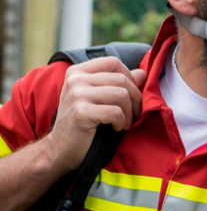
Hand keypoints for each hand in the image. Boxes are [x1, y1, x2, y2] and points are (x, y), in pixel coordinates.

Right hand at [45, 57, 146, 173]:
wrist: (60, 148)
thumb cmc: (83, 121)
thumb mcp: (99, 97)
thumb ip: (118, 83)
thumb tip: (142, 72)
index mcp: (77, 71)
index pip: (113, 62)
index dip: (129, 76)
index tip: (131, 95)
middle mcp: (75, 79)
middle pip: (121, 79)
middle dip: (135, 98)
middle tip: (135, 113)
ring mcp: (76, 95)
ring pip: (121, 95)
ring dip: (130, 112)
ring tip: (125, 122)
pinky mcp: (81, 112)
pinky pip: (115, 112)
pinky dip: (122, 122)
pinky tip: (116, 128)